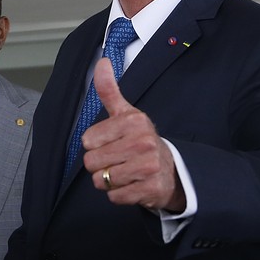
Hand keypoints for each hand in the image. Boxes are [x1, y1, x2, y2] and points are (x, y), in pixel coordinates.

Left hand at [84, 58, 184, 211]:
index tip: (112, 142)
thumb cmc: (140, 140)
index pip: (87, 140)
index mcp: (134, 121)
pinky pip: (115, 196)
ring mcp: (149, 166)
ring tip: (125, 172)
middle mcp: (143, 141)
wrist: (172, 170)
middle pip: (92, 162)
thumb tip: (102, 62)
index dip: (95, 145)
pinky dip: (119, 194)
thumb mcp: (126, 113)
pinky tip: (132, 184)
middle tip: (118, 160)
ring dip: (108, 181)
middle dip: (100, 165)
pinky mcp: (151, 188)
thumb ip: (109, 90)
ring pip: (102, 180)